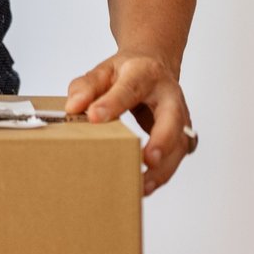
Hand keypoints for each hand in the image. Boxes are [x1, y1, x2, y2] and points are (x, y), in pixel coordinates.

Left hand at [64, 52, 193, 196]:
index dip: (113, 102)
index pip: (130, 87)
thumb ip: (87, 86)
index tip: (94, 116)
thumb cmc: (127, 72)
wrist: (155, 66)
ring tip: (142, 186)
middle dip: (162, 139)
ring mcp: (180, 116)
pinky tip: (145, 187)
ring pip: (179, 143)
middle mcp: (168, 95)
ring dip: (163, 168)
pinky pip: (175, 156)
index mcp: (145, 73)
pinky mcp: (181, 135)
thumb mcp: (103, 71)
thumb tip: (73, 106)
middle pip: (172, 117)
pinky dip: (162, 174)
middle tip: (148, 159)